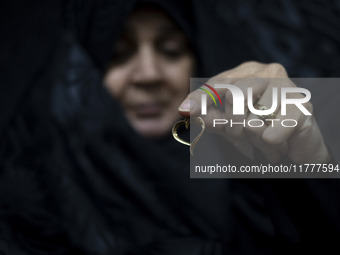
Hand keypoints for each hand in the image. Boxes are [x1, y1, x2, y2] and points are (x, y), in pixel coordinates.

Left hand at [178, 61, 329, 162]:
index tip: (186, 110)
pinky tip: (276, 143)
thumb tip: (185, 109)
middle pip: (234, 95)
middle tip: (239, 137)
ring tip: (261, 140)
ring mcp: (287, 88)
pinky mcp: (302, 108)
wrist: (297, 149)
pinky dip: (269, 144)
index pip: (218, 82)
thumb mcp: (230, 124)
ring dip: (252, 136)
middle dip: (231, 124)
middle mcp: (268, 73)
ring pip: (251, 116)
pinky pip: (270, 133)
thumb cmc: (261, 131)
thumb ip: (210, 116)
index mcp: (248, 72)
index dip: (201, 97)